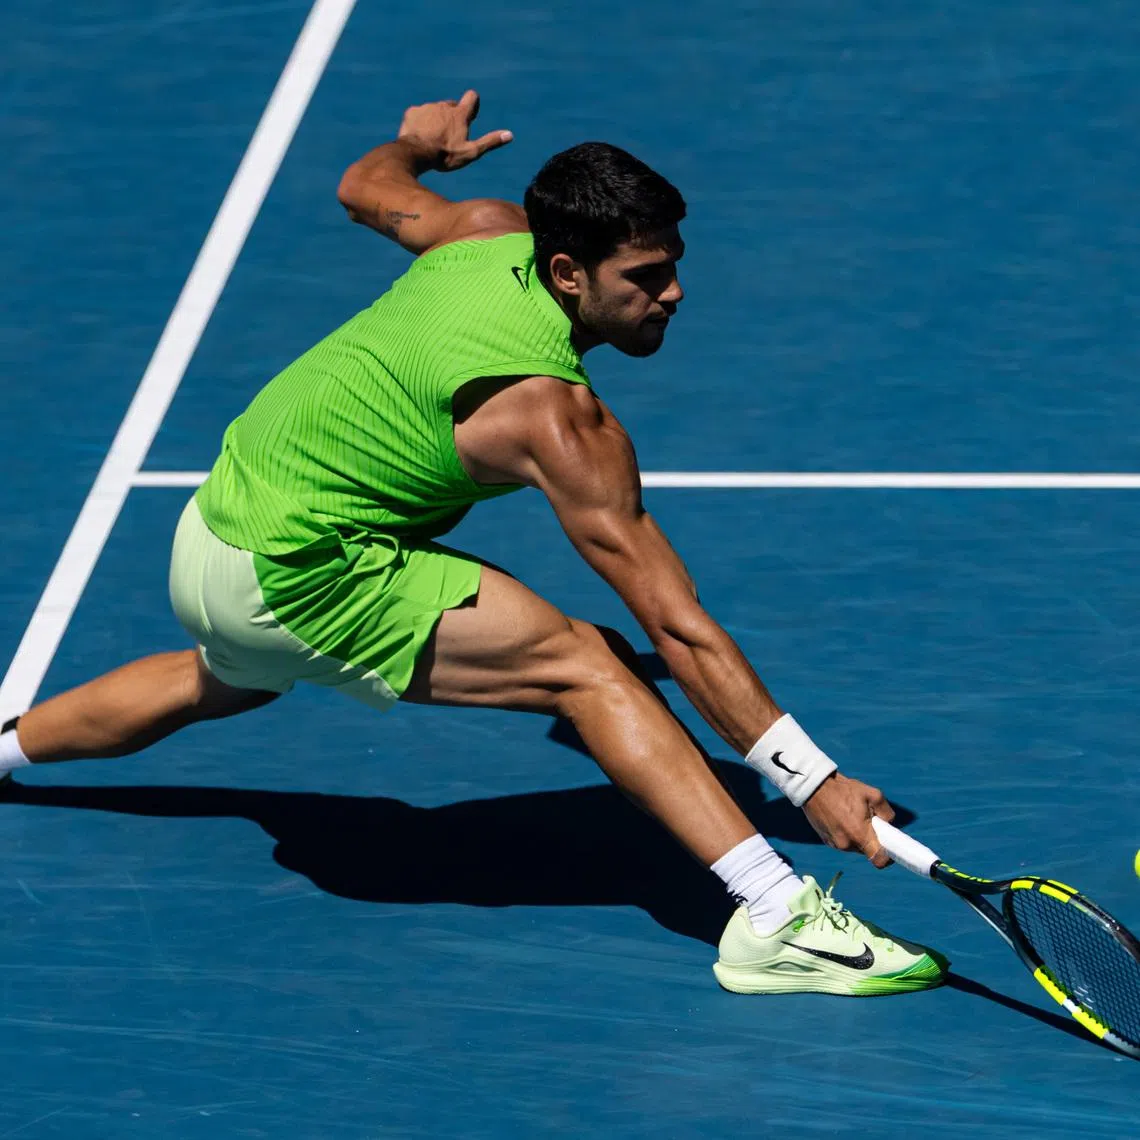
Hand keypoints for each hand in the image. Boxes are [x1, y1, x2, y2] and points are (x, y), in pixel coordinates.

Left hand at [397, 90, 512, 172]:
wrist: (415, 153)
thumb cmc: (445, 155)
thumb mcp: (471, 152)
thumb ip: (490, 142)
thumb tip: (510, 135)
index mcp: (460, 114)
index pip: (472, 97)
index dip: (472, 104)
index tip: (469, 115)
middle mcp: (444, 106)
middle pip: (452, 105)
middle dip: (452, 116)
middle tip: (448, 135)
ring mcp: (427, 107)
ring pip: (434, 110)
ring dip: (435, 120)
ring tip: (432, 139)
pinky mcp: (412, 112)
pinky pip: (419, 114)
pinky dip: (420, 122)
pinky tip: (419, 135)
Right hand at [801, 772, 894, 867]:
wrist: (814, 787)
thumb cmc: (844, 789)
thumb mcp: (873, 794)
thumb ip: (887, 812)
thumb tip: (889, 824)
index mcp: (860, 834)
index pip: (879, 860)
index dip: (887, 857)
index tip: (889, 848)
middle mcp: (846, 844)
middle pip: (867, 850)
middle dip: (870, 838)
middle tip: (868, 820)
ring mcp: (835, 844)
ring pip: (854, 846)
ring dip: (857, 835)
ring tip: (851, 815)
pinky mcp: (826, 841)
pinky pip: (842, 842)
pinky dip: (846, 833)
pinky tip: (840, 817)